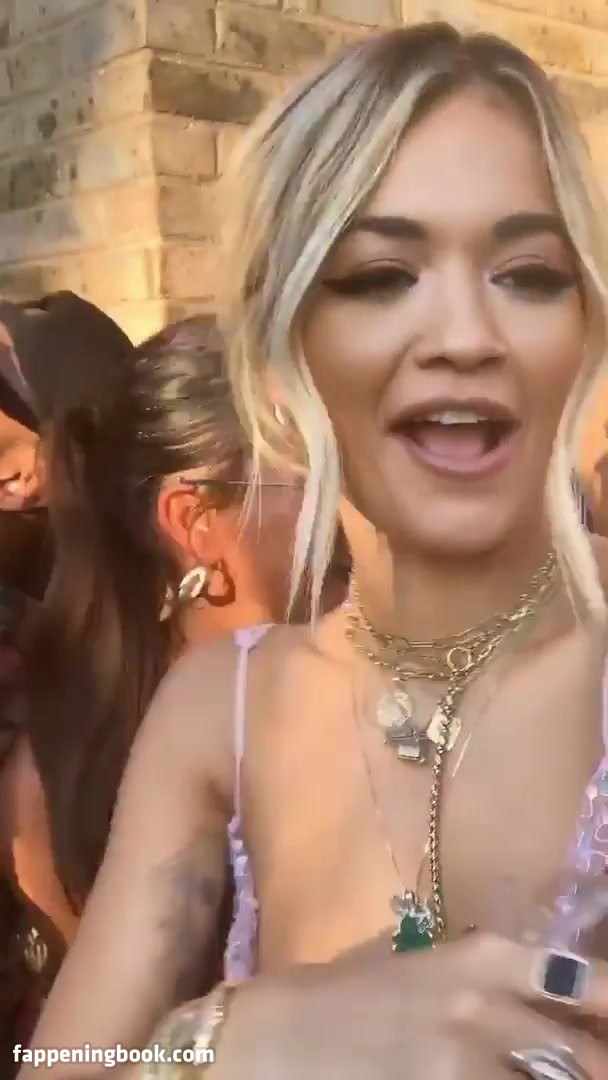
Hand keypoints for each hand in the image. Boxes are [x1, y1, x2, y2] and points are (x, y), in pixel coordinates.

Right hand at [210, 932, 607, 1079]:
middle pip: (585, 1056)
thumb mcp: (426, 965)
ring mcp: (464, 1061)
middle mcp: (484, 1003)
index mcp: (483, 956)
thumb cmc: (351, 993)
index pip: (585, 983)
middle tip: (593, 1070)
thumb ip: (491, 977)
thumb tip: (557, 997)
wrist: (280, 1035)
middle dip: (598, 1068)